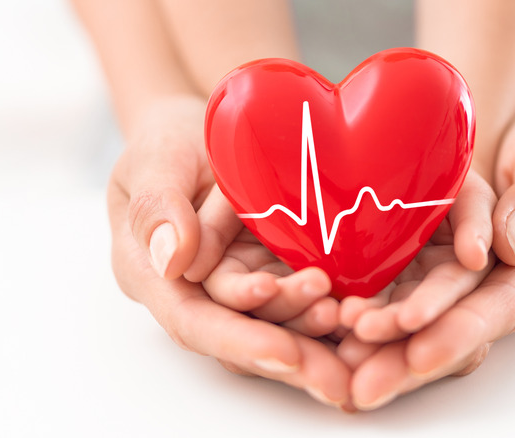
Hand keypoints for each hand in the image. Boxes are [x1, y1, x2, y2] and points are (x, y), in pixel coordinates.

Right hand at [107, 95, 346, 407]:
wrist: (195, 131)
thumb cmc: (166, 142)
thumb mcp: (154, 161)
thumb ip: (157, 208)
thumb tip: (173, 260)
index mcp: (153, 274)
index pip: (194, 321)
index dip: (239, 340)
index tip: (285, 354)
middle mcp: (197, 291)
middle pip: (240, 335)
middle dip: (290, 356)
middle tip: (337, 377)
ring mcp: (236, 281)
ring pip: (273, 322)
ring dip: (314, 335)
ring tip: (357, 332)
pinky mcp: (267, 268)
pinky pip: (296, 296)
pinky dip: (325, 307)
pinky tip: (361, 315)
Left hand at [340, 114, 514, 409]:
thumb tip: (511, 246)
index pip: (502, 307)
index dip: (461, 332)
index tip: (421, 354)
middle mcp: (499, 285)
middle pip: (453, 327)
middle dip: (408, 356)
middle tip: (364, 383)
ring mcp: (460, 279)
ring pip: (422, 319)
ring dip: (383, 343)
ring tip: (342, 356)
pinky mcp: (429, 267)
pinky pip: (400, 293)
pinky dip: (372, 311)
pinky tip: (335, 327)